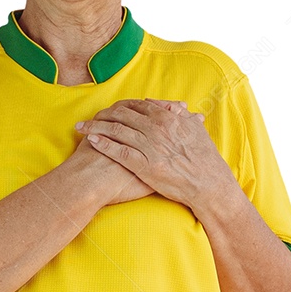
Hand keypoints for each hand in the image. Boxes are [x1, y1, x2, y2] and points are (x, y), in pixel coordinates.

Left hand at [74, 98, 237, 210]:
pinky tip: (91, 140)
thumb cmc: (204, 159)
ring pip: (116, 131)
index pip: (137, 106)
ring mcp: (149, 146)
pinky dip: (103, 144)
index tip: (109, 108)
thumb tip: (170, 106)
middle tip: (86, 118)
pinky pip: (118, 151)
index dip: (120, 106)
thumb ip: (181, 115)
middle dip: (101, 115)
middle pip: (121, 115)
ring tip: (81, 127)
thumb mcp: (196, 130)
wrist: (209, 185)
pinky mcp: (144, 165)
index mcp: (168, 118)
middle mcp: (156, 128)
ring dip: (95, 126)